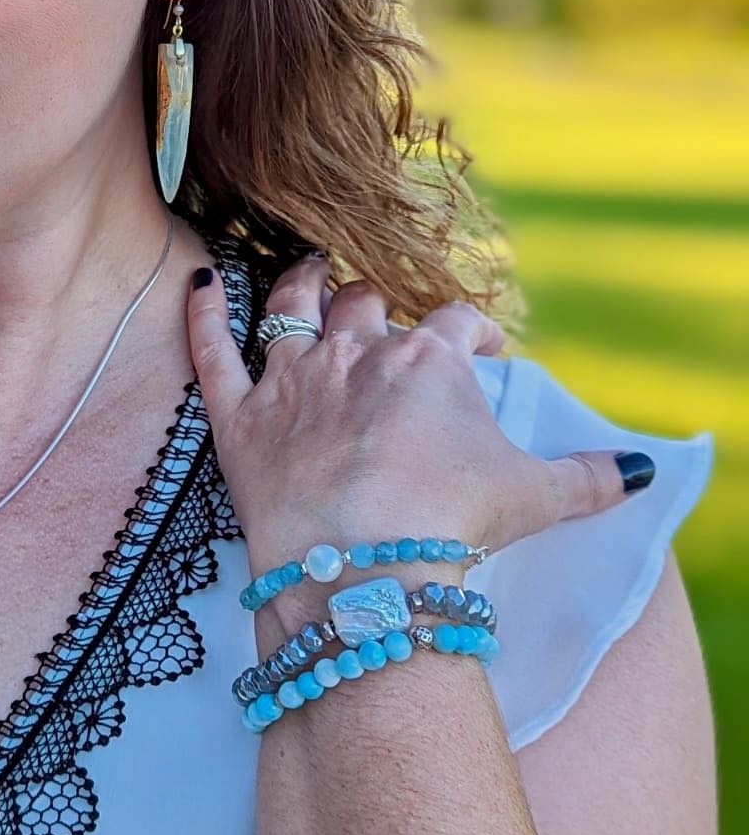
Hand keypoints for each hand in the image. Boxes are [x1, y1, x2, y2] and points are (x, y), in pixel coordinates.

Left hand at [186, 256, 650, 633]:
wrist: (366, 565)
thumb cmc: (451, 525)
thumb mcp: (535, 498)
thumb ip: (587, 477)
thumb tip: (636, 471)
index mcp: (429, 361)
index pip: (458, 325)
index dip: (475, 333)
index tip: (485, 348)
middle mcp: (358, 353)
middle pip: (368, 305)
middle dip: (378, 304)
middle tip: (383, 314)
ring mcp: (294, 381)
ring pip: (291, 308)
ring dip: (300, 284)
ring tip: (305, 269)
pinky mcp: (240, 418)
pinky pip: (211, 351)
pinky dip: (201, 315)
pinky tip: (198, 283)